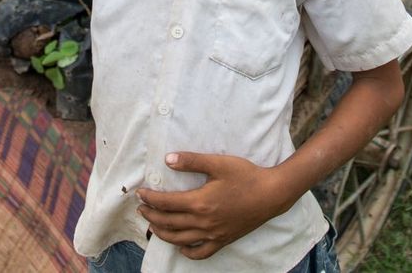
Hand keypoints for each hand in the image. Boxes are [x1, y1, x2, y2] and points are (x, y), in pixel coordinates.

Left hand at [136, 152, 289, 259]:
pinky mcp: (223, 241)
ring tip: (153, 225)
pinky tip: (181, 246)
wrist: (271, 194)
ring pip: (180, 240)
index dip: (150, 198)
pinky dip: (187, 251)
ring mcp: (213, 234)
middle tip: (142, 208)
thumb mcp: (218, 163)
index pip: (166, 203)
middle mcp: (203, 222)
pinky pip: (200, 252)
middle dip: (151, 215)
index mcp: (199, 202)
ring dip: (162, 233)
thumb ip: (192, 161)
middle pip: (168, 223)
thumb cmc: (246, 176)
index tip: (140, 193)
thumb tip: (168, 159)